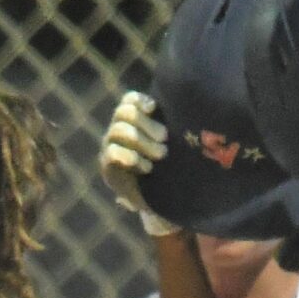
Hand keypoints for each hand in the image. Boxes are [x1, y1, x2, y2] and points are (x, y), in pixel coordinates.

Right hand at [102, 91, 166, 217]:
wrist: (156, 197)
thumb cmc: (170, 166)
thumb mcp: (174, 144)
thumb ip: (174, 128)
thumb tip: (191, 110)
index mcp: (134, 120)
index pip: (129, 100)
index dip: (140, 100)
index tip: (154, 107)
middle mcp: (119, 129)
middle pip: (124, 112)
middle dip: (146, 123)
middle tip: (165, 137)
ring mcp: (110, 145)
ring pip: (118, 130)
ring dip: (142, 141)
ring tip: (161, 154)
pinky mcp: (107, 165)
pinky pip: (112, 152)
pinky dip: (130, 157)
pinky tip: (147, 167)